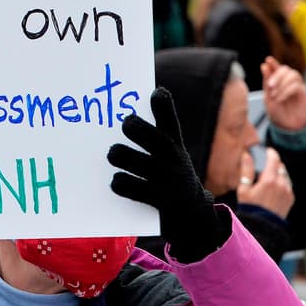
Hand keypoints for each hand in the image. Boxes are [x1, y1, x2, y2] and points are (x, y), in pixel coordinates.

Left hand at [109, 89, 231, 262]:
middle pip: (148, 135)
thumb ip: (158, 128)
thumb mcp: (172, 148)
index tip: (156, 93)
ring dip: (118, 154)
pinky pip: (127, 185)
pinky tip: (116, 181)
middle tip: (126, 127)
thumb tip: (142, 103)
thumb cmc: (171, 171)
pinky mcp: (157, 198)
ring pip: (129, 159)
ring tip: (115, 154)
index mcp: (174, 142)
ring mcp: (165, 178)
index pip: (170, 120)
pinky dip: (118, 182)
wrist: (191, 212)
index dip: (163, 105)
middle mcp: (172, 157)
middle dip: (133, 127)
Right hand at [238, 147, 293, 216]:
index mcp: (269, 180)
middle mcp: (281, 184)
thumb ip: (246, 170)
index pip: (274, 159)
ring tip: (270, 176)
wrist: (262, 226)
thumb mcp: (244, 188)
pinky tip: (275, 186)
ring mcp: (287, 192)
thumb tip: (246, 155)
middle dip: (274, 163)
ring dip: (279, 172)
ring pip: (285, 175)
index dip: (271, 153)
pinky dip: (283, 182)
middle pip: (281, 166)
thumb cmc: (250, 207)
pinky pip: (288, 185)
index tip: (268, 150)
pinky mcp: (291, 199)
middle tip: (267, 164)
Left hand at [261, 57, 305, 130]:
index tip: (268, 60)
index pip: (277, 68)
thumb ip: (266, 83)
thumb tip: (264, 66)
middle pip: (286, 69)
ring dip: (282, 83)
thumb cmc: (277, 112)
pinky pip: (297, 86)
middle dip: (277, 75)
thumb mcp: (268, 97)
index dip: (273, 63)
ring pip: (293, 75)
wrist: (287, 126)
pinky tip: (280, 98)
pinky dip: (286, 91)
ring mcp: (298, 85)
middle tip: (270, 85)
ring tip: (274, 94)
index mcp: (279, 81)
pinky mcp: (304, 92)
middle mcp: (289, 81)